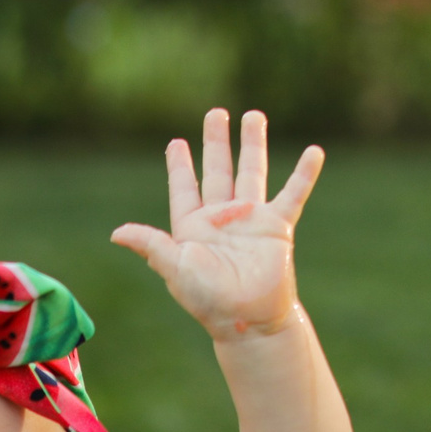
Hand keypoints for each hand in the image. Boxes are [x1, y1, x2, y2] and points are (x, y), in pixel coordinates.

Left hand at [112, 108, 322, 342]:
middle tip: (216, 113)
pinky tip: (314, 152)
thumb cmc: (209, 299)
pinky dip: (304, 173)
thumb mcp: (176, 268)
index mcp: (193, 227)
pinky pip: (293, 193)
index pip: (184, 188)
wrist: (249, 318)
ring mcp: (251, 219)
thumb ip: (151, 245)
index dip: (180, 166)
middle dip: (216, 142)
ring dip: (253, 144)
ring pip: (252, 172)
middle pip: (218, 170)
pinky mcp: (278, 226)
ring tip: (253, 115)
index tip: (176, 143)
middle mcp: (222, 218)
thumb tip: (117, 233)